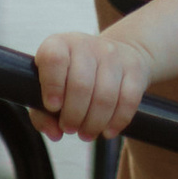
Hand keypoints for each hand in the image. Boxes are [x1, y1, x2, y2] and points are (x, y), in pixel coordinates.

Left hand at [31, 26, 152, 142]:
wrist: (116, 52)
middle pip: (81, 85)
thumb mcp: (51, 86)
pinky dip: (117, 122)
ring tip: (86, 133)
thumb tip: (55, 134)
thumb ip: (42, 113)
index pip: (54, 59)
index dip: (52, 86)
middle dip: (73, 116)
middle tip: (70, 128)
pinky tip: (108, 131)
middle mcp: (86, 44)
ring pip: (105, 97)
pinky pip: (128, 101)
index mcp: (60, 45)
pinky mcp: (135, 68)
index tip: (52, 107)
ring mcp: (113, 55)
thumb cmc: (73, 76)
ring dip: (94, 123)